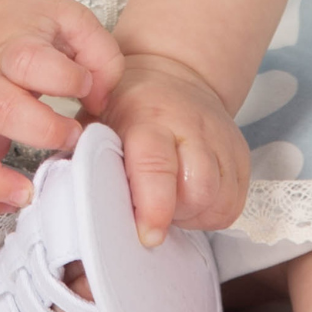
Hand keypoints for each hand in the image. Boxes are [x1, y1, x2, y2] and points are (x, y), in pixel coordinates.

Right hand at [0, 0, 122, 217]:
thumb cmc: (25, 28)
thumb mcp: (68, 18)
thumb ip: (98, 50)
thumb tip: (99, 98)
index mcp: (13, 47)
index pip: (28, 60)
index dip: (64, 77)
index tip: (85, 87)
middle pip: (2, 109)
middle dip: (45, 131)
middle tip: (71, 136)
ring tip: (29, 192)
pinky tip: (7, 201)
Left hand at [98, 53, 249, 247]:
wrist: (171, 76)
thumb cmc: (126, 108)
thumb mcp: (96, 121)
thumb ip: (84, 159)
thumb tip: (70, 208)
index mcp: (148, 116)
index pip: (157, 164)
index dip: (154, 206)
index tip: (146, 235)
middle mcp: (191, 125)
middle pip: (199, 189)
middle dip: (175, 214)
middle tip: (151, 207)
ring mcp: (222, 139)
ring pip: (220, 200)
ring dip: (193, 215)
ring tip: (170, 200)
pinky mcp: (241, 155)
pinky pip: (234, 204)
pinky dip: (212, 212)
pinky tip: (191, 199)